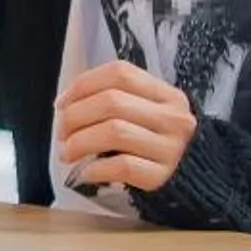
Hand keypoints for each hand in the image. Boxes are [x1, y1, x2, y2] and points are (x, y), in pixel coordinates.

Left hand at [51, 61, 197, 194]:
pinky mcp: (162, 176)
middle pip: (113, 102)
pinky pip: (122, 166)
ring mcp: (170, 148)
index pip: (120, 73)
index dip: (83, 85)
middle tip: (61, 133)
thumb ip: (112, 98)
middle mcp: (173, 118)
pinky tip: (85, 171)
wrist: (189, 177)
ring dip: (80, 142)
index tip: (61, 104)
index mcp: (167, 94)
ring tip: (67, 153)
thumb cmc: (152, 139)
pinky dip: (96, 168)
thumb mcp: (143, 112)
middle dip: (75, 116)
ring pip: (115, 132)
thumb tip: (64, 103)